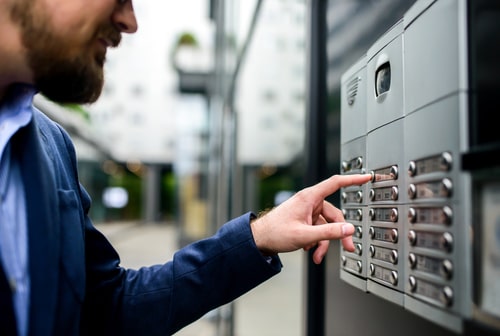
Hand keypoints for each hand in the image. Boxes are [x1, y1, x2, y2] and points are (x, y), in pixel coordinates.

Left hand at [250, 174, 370, 263]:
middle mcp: (309, 202)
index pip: (335, 183)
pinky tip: (308, 249)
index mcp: (309, 198)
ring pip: (326, 226)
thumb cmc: (275, 232)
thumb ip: (328, 232)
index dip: (352, 179)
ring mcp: (306, 212)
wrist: (258, 240)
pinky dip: (316, 241)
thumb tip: (348, 229)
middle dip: (338, 234)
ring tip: (316, 255)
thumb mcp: (305, 235)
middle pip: (334, 215)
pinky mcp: (304, 220)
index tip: (366, 177)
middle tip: (346, 248)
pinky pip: (317, 229)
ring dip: (323, 242)